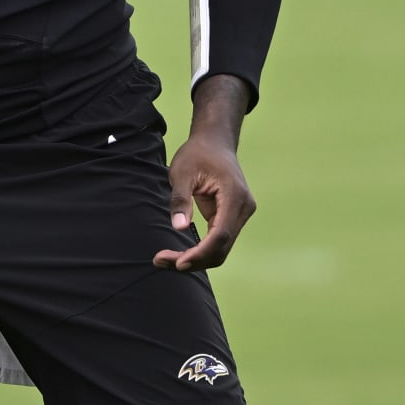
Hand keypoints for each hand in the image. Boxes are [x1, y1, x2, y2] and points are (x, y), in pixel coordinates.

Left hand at [151, 132, 256, 271]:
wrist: (215, 142)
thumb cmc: (197, 153)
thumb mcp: (181, 172)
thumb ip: (180, 200)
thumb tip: (179, 228)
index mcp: (234, 196)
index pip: (221, 234)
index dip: (200, 253)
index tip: (178, 262)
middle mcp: (243, 208)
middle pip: (221, 247)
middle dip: (194, 260)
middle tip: (161, 261)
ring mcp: (240, 214)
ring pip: (221, 248)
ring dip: (196, 259)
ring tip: (165, 260)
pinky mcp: (232, 217)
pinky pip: (218, 240)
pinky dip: (200, 250)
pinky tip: (178, 254)